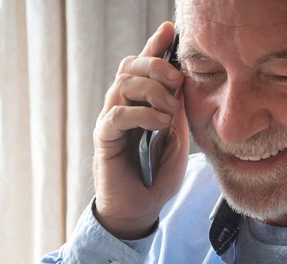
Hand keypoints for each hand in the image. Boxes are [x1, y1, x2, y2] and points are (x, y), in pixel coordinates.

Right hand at [92, 21, 188, 239]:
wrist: (138, 212)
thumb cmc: (156, 180)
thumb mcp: (178, 143)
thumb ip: (178, 116)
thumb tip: (181, 89)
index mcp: (140, 104)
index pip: (143, 66)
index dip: (155, 45)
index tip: (170, 29)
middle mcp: (121, 107)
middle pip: (129, 66)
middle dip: (155, 64)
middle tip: (177, 80)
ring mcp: (111, 122)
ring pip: (123, 84)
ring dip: (152, 90)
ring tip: (170, 110)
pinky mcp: (105, 139)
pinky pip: (117, 114)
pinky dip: (141, 114)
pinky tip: (159, 124)